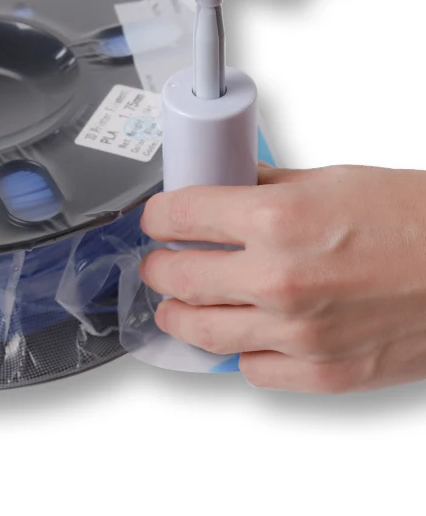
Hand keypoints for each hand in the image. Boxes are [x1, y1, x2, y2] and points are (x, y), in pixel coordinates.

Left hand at [139, 165, 425, 392]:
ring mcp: (297, 332)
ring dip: (178, 315)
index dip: (157, 216)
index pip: (178, 216)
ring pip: (200, 331)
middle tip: (158, 262)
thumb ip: (264, 186)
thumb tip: (222, 186)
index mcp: (276, 218)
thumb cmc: (415, 220)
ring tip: (176, 305)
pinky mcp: (322, 374)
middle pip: (176, 277)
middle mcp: (278, 278)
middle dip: (157, 267)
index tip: (155, 220)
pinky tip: (242, 334)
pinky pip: (251, 369)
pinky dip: (239, 351)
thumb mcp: (329, 181)